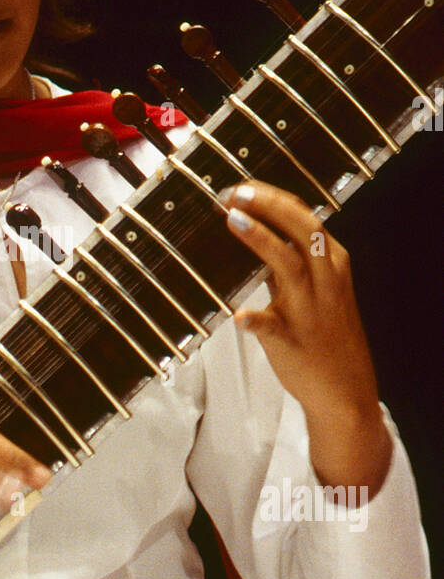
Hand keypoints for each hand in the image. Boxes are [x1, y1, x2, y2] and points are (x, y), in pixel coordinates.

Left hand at [219, 181, 391, 494]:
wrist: (345, 392)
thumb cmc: (326, 335)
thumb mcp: (317, 290)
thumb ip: (289, 262)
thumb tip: (254, 232)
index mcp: (332, 264)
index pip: (305, 217)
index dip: (272, 198)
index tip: (241, 186)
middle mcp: (325, 281)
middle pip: (302, 230)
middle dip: (269, 206)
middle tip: (235, 192)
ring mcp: (310, 310)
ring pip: (289, 265)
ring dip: (261, 240)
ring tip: (233, 220)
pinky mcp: (293, 341)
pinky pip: (273, 328)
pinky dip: (255, 320)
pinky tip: (238, 316)